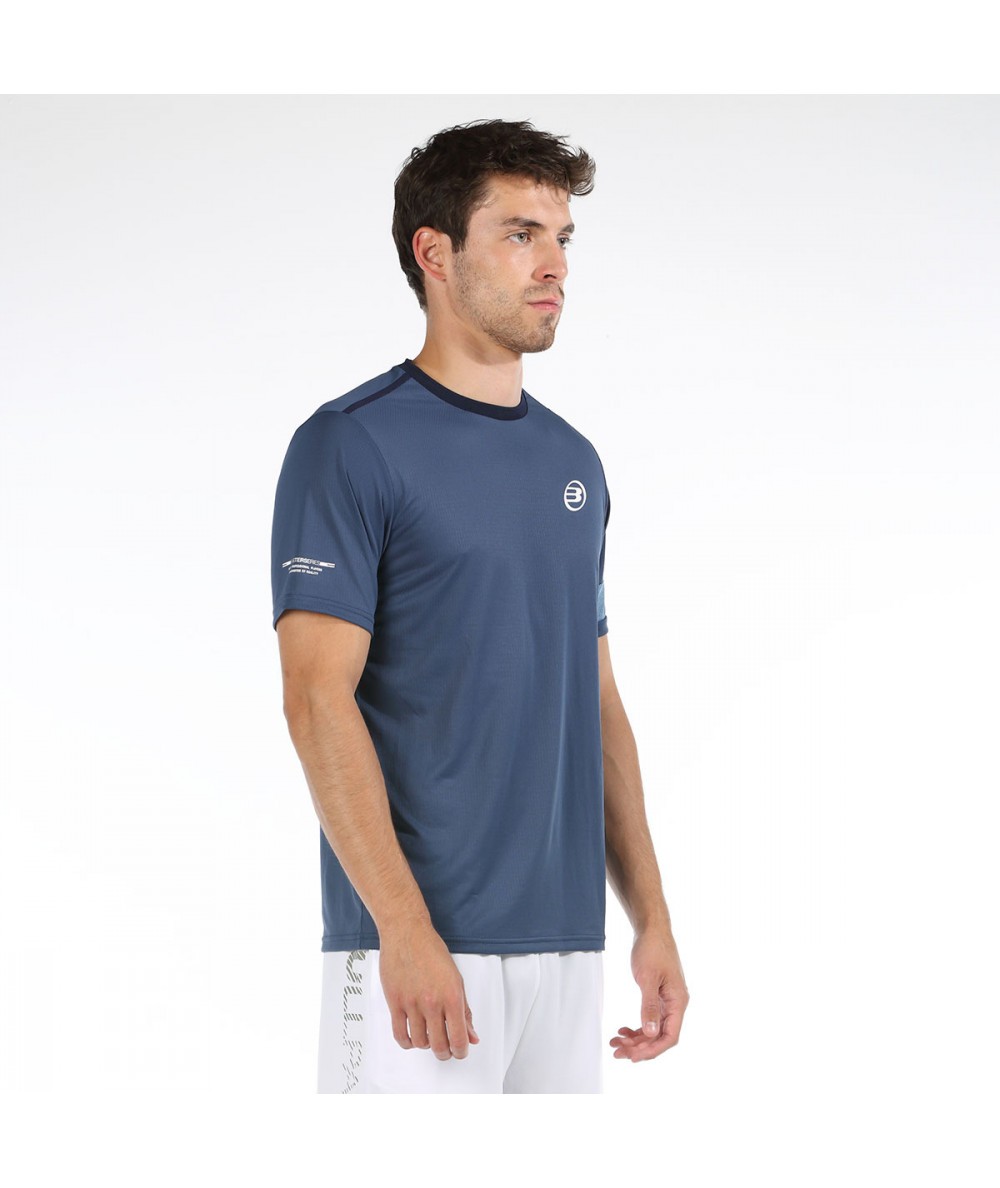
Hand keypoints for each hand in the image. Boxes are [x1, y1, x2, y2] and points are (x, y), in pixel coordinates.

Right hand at [378, 925, 479, 1060]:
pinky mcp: (394, 1003)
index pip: (459, 1038)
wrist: (407, 933)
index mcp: (452, 996)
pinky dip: (407, 1042)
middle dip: (445, 1053)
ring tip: (429, 1037)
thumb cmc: (431, 950)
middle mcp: (432, 1002)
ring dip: (427, 1045)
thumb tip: (471, 1035)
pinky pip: (400, 1034)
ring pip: (420, 1042)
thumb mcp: (456, 979)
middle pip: (439, 1046)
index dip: (461, 1051)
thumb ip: (465, 1010)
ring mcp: (412, 1004)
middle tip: (446, 1050)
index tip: (460, 1051)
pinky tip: (412, 1037)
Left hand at [610, 925, 688, 1061]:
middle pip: (660, 1036)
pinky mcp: (659, 997)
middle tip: (617, 1052)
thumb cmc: (652, 949)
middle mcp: (675, 1005)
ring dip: (636, 1039)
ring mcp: (667, 1001)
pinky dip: (637, 1028)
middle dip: (639, 1047)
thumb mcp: (648, 978)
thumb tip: (651, 1033)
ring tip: (616, 1043)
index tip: (633, 1057)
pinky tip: (622, 1031)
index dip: (652, 1050)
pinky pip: (650, 1019)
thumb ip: (650, 1006)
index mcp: (678, 1002)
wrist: (651, 930)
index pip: (670, 1037)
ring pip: (653, 1030)